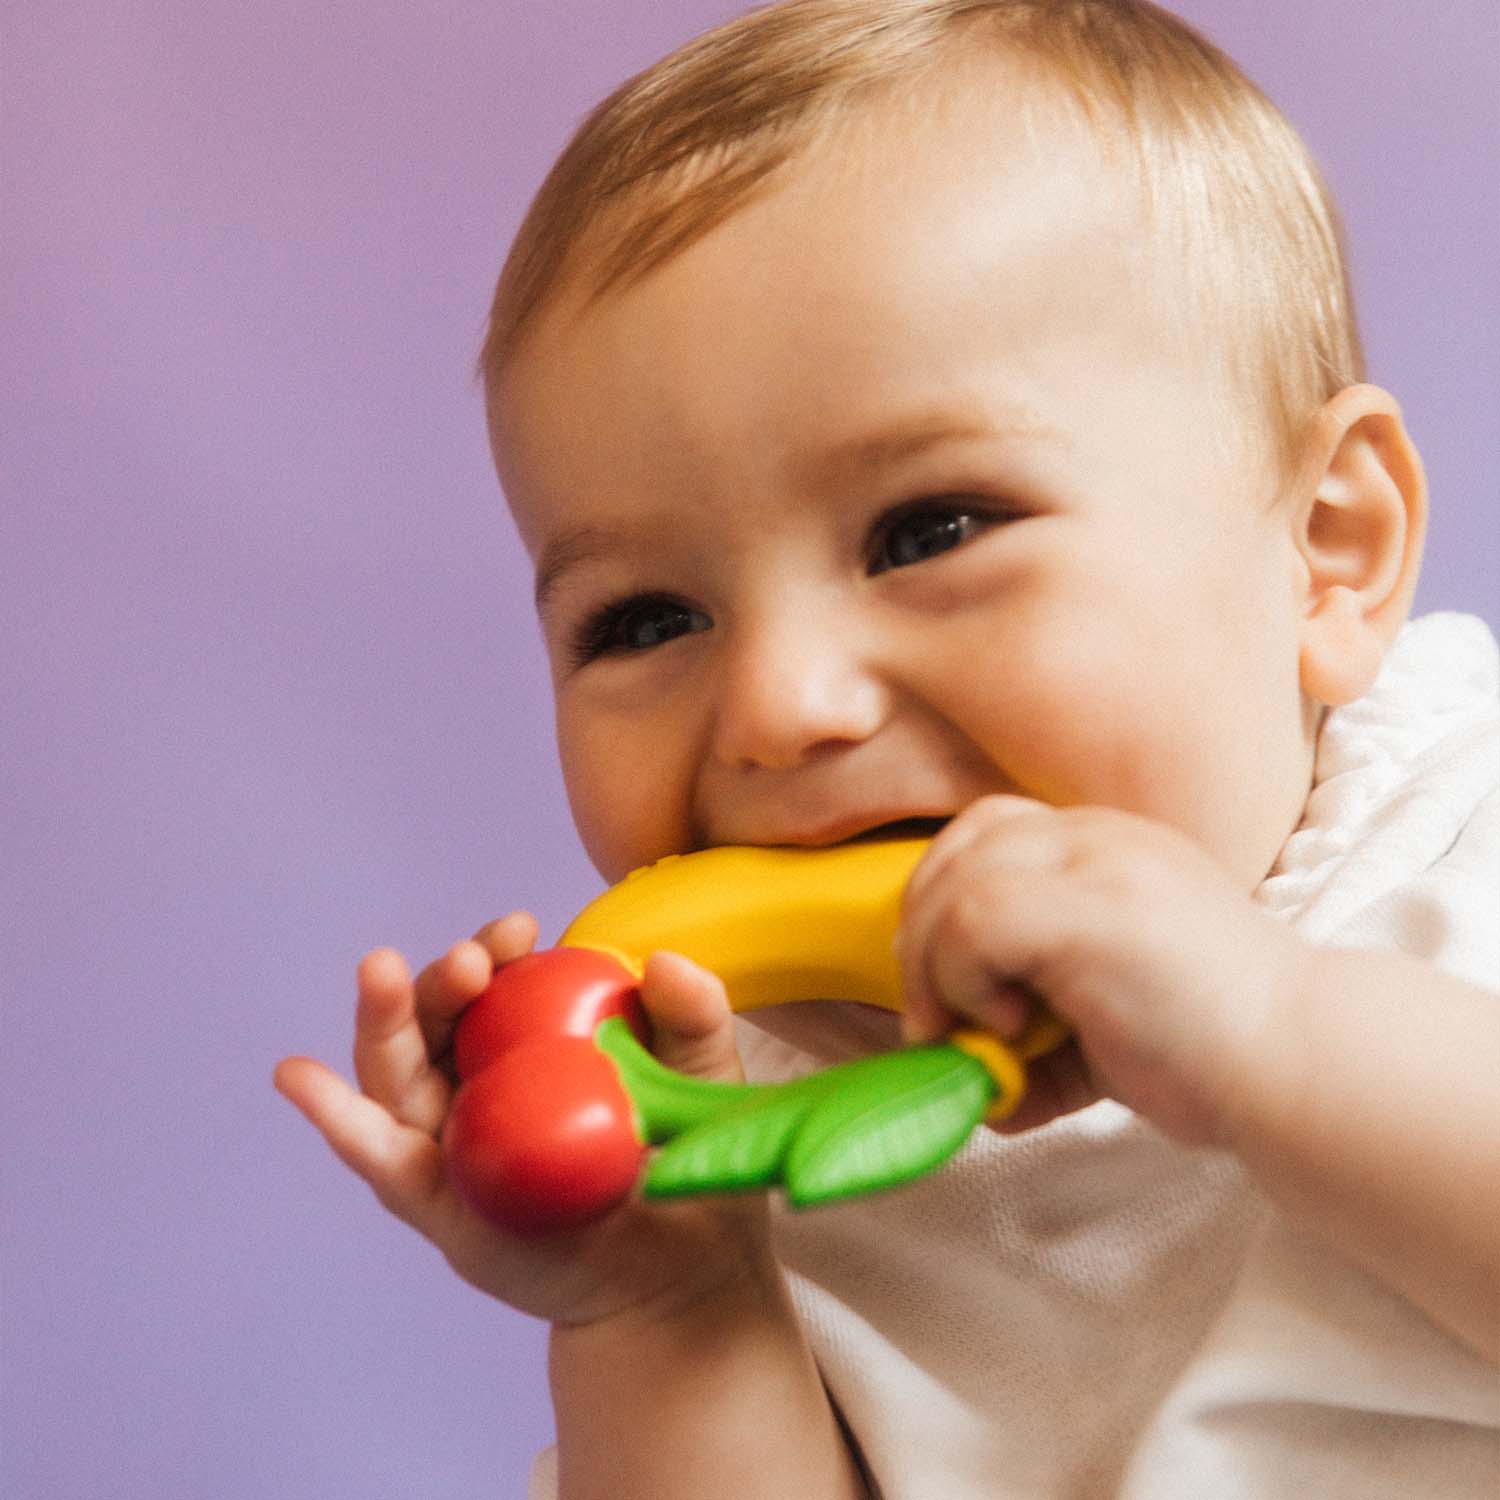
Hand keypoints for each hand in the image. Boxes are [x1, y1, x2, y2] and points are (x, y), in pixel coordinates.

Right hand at [275, 916, 776, 1328]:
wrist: (681, 1278)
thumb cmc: (684, 1166)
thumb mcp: (700, 1079)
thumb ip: (693, 1015)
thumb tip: (664, 960)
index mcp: (531, 1044)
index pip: (497, 985)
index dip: (495, 952)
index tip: (519, 928)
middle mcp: (480, 1084)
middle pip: (437, 1020)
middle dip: (443, 980)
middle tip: (471, 959)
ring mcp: (451, 1142)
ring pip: (397, 1072)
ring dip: (384, 1020)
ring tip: (378, 970)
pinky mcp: (435, 1203)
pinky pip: (380, 1155)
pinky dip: (336, 1116)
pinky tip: (297, 1075)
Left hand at [897, 797, 1305, 1144]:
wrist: (1300, 1064)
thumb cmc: (1212, 1052)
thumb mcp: (1105, 1025)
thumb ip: (1038, 1035)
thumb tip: (971, 1080)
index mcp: (1105, 848)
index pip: (986, 836)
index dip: (942, 906)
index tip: (944, 988)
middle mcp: (1097, 838)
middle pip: (958, 849)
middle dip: (920, 938)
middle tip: (935, 1023)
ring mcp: (1096, 863)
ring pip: (953, 883)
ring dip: (934, 968)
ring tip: (973, 1034)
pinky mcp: (1089, 908)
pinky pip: (971, 920)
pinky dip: (962, 980)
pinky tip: (1010, 1027)